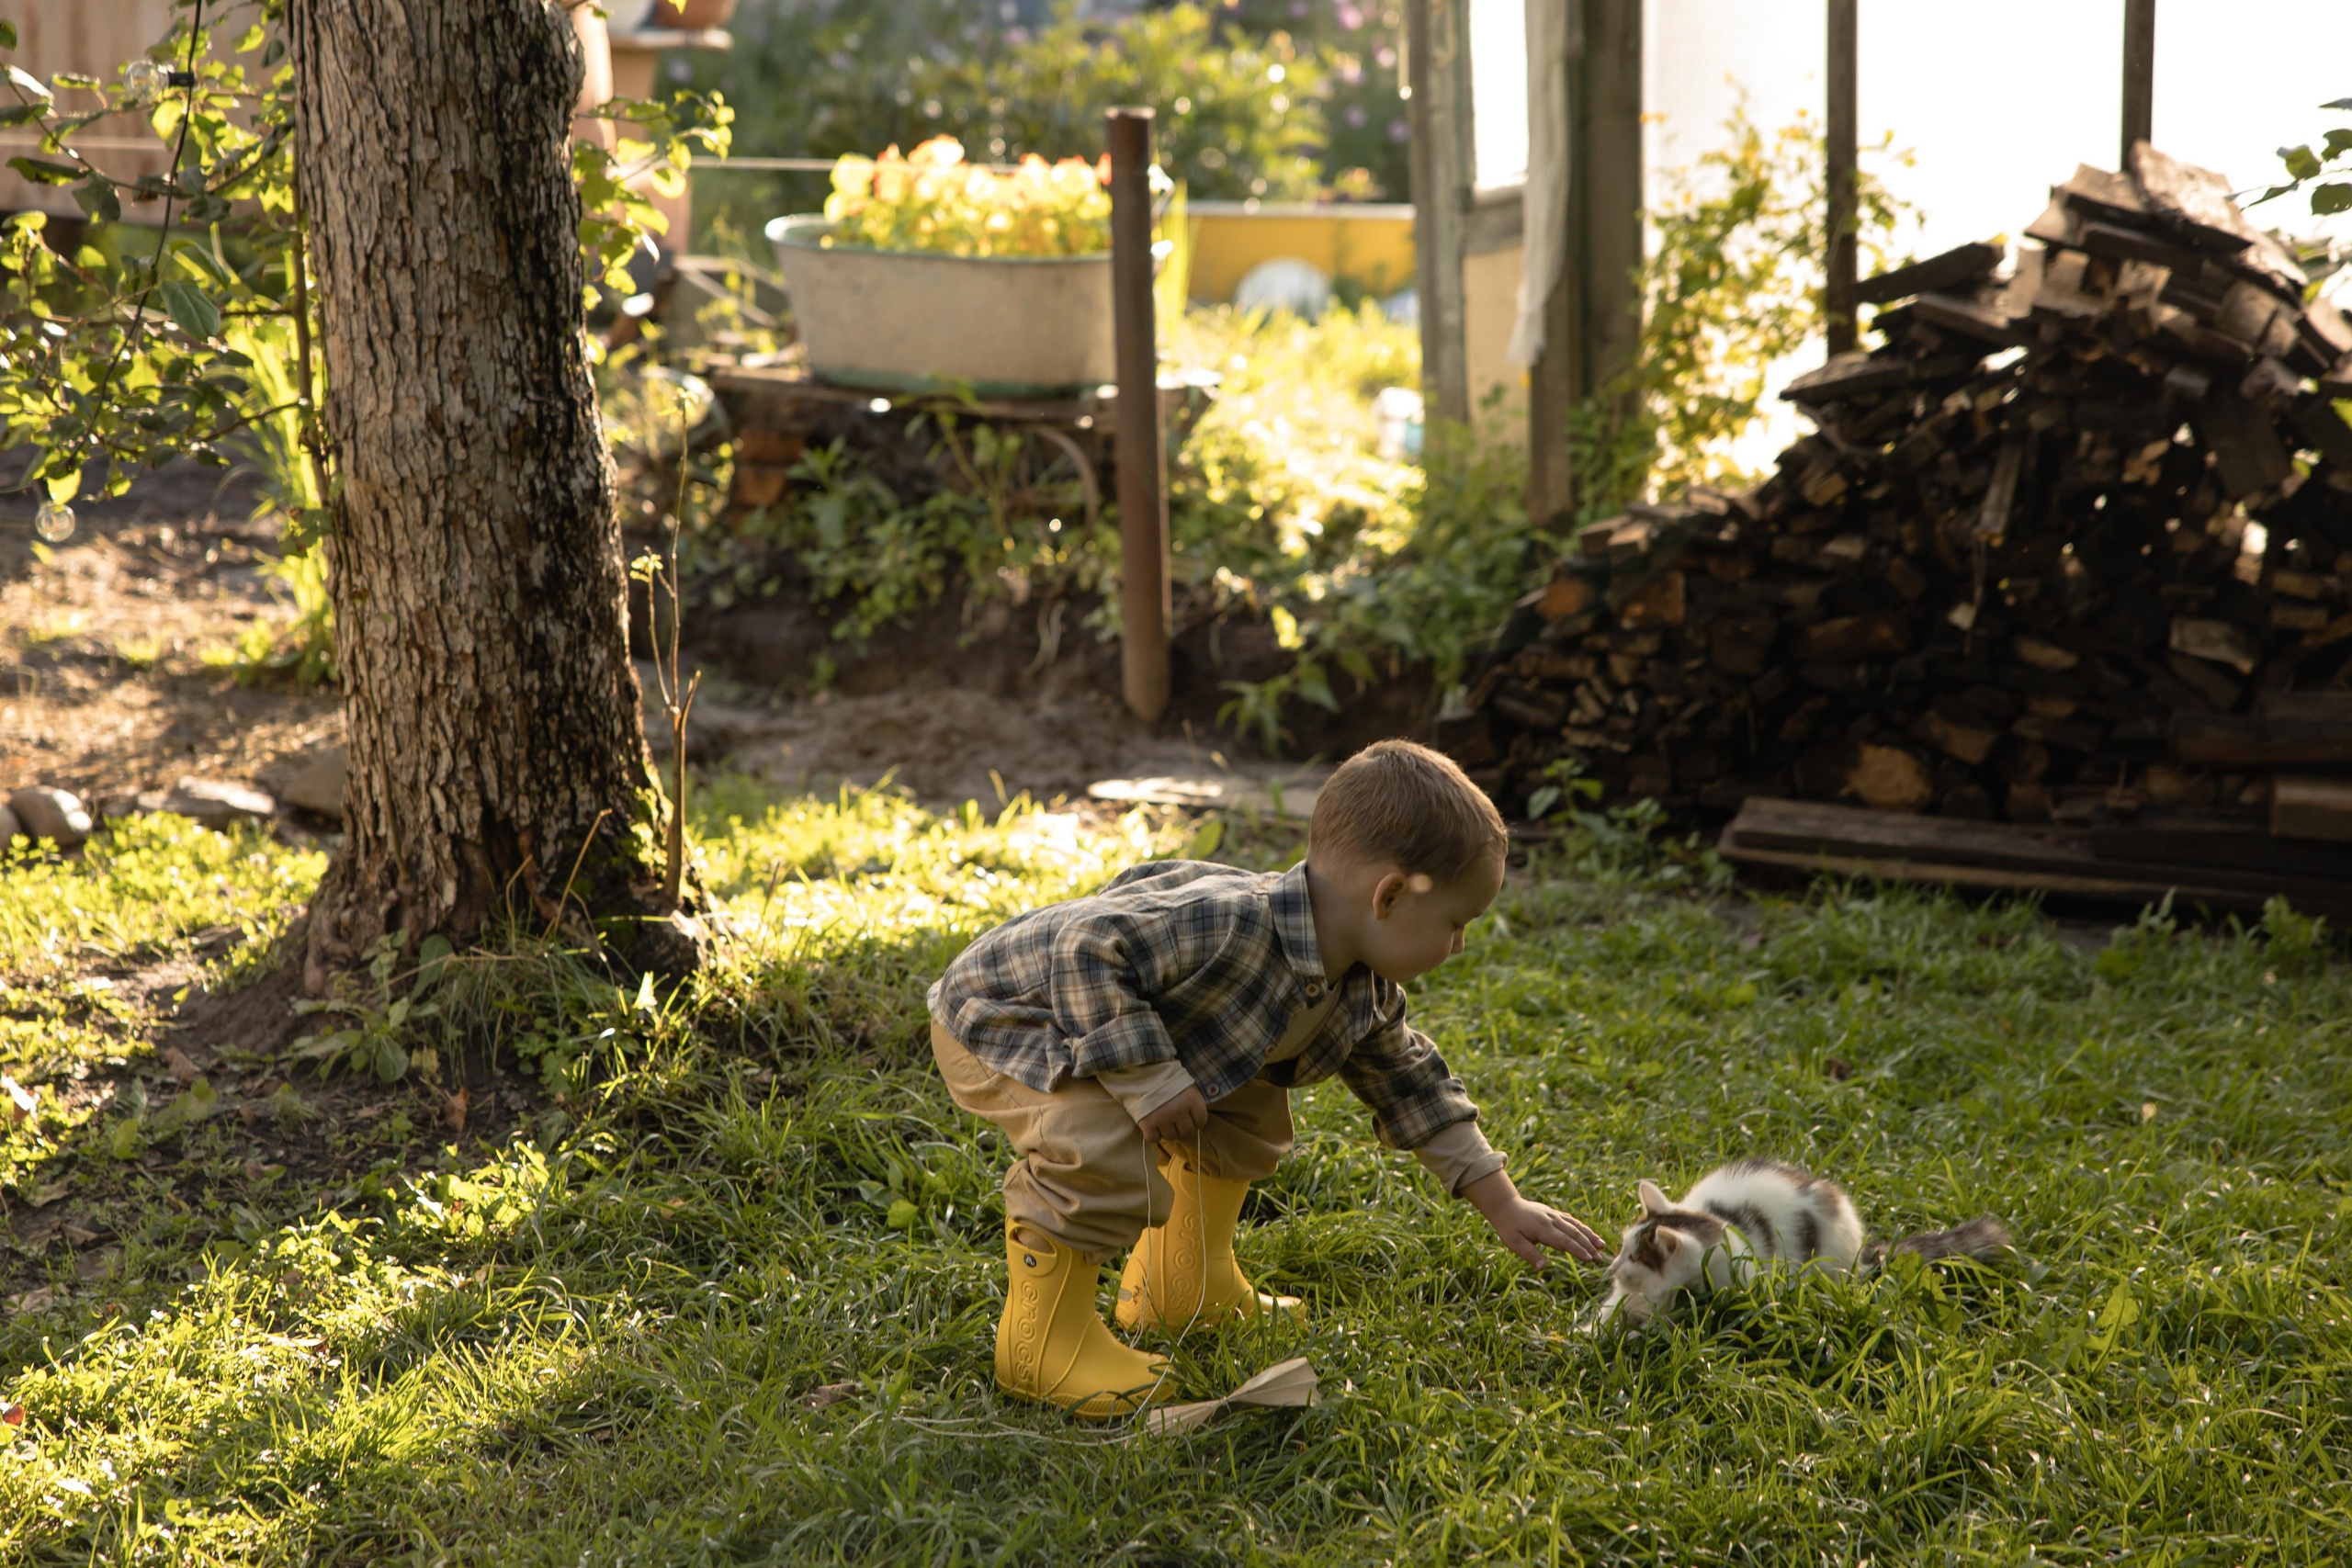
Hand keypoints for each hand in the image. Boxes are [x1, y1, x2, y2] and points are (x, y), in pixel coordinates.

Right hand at [1134, 1084, 1209, 1144]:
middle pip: (1186, 1132)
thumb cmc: (1167, 1079)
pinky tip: (1152, 1124)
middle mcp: (1179, 1111)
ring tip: (1162, 1119)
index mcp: (1192, 1100)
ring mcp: (1163, 1119)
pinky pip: (1154, 1139)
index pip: (1201, 1122)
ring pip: (1170, 1137)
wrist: (1141, 1073)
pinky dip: (1153, 1134)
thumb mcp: (1187, 1086)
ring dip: (1167, 1131)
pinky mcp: (1148, 1124)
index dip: (1195, 1121)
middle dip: (1181, 1127)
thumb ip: (1194, 1103)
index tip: (1188, 1118)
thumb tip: (1196, 1121)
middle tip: (1174, 1119)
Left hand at [1462, 1170, 1608, 1267]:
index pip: (1564, 1241)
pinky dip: (1582, 1227)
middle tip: (1600, 1258)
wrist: (1505, 1205)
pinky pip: (1571, 1220)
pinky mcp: (1554, 1213)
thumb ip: (1529, 1254)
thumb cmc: (1508, 1227)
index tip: (1590, 1259)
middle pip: (1574, 1234)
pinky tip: (1590, 1235)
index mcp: (1542, 1228)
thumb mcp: (1514, 1243)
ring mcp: (1554, 1215)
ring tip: (1602, 1246)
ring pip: (1575, 1225)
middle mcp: (1551, 1220)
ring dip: (1589, 1236)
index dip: (1578, 1250)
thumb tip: (1542, 1268)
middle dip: (1588, 1246)